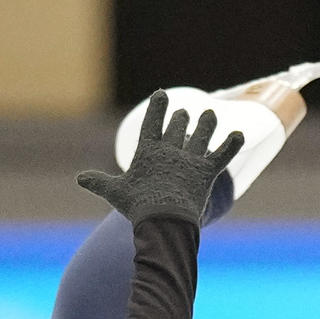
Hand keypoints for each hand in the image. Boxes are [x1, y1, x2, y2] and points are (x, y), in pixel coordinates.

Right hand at [77, 89, 243, 226]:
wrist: (164, 222)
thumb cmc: (138, 208)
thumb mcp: (116, 193)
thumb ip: (100, 183)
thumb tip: (79, 178)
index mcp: (149, 150)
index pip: (153, 122)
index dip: (158, 107)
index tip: (161, 94)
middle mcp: (172, 149)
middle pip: (178, 127)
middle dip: (181, 119)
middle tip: (184, 114)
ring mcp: (191, 159)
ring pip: (202, 135)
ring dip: (206, 124)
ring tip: (210, 116)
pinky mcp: (207, 171)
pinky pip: (223, 154)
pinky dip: (231, 144)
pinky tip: (240, 135)